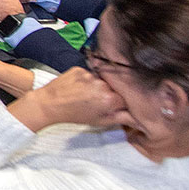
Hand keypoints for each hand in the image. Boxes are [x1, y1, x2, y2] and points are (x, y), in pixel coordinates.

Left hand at [10, 68, 133, 131]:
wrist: (49, 104)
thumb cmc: (75, 115)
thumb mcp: (100, 121)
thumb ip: (122, 118)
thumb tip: (139, 118)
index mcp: (110, 99)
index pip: (125, 98)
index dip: (119, 103)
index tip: (112, 106)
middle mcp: (102, 84)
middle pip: (114, 87)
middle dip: (109, 94)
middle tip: (96, 101)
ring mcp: (90, 75)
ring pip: (101, 80)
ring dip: (97, 86)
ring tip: (84, 95)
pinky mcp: (80, 68)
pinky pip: (89, 74)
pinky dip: (86, 80)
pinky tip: (78, 88)